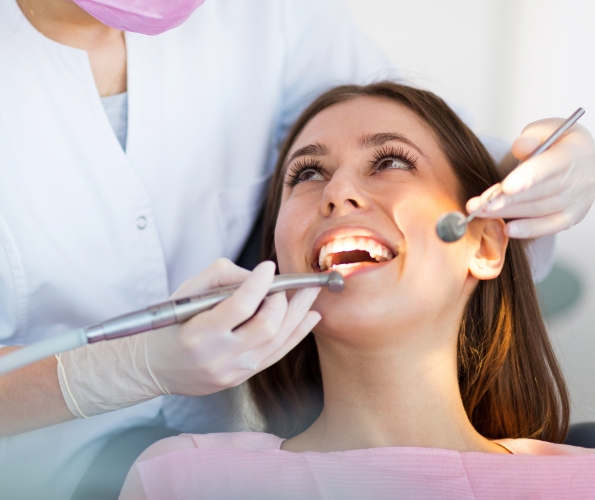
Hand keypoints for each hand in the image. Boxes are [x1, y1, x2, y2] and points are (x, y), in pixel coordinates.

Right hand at [145, 259, 320, 395]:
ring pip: (278, 340)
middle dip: (283, 300)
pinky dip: (297, 333)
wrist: (156, 367)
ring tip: (311, 293)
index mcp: (199, 334)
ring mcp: (234, 371)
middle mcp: (219, 357)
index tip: (269, 267)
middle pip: (266, 326)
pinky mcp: (243, 377)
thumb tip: (258, 277)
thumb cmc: (171, 324)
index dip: (259, 284)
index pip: (240, 306)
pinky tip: (310, 317)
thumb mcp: (186, 292)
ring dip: (298, 313)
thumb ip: (222, 277)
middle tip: (287, 283)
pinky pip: (277, 354)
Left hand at [467, 118, 594, 237]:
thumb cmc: (559, 142)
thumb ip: (531, 138)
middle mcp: (579, 179)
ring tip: (482, 212)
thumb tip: (519, 146)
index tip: (505, 187)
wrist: (583, 159)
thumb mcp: (546, 130)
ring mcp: (578, 200)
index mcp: (573, 153)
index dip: (527, 178)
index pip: (549, 167)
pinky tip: (508, 230)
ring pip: (540, 210)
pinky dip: (529, 229)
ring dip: (509, 213)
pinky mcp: (572, 216)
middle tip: (480, 204)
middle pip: (540, 192)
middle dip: (507, 200)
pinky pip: (550, 226)